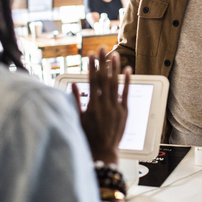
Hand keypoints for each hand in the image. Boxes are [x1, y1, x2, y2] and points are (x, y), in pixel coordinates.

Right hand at [72, 46, 130, 164]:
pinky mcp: (124, 112)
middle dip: (102, 62)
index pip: (92, 81)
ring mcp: (116, 108)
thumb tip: (73, 84)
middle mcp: (105, 105)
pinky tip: (128, 70)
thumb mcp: (78, 119)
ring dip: (115, 68)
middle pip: (104, 79)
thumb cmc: (88, 137)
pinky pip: (126, 94)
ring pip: (115, 84)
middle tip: (102, 48)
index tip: (91, 55)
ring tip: (114, 55)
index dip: (92, 67)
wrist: (103, 152)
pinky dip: (127, 81)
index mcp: (92, 106)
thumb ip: (75, 101)